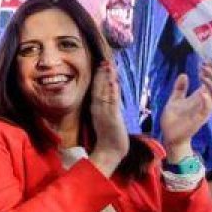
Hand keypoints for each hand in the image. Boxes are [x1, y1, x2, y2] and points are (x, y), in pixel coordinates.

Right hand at [89, 61, 128, 175]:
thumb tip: (108, 98)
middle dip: (102, 74)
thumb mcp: (107, 119)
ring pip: (104, 92)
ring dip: (106, 79)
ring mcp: (104, 112)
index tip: (102, 64)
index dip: (100, 76)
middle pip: (99, 88)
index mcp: (98, 108)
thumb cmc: (109, 136)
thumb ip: (106, 108)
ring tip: (108, 66)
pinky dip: (111, 92)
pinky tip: (113, 83)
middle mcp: (99, 108)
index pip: (98, 89)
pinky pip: (111, 102)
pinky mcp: (111, 118)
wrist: (110, 151)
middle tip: (104, 60)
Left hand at [160, 63, 211, 160]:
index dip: (211, 71)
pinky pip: (208, 109)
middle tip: (204, 65)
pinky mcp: (200, 119)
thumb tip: (184, 74)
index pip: (210, 82)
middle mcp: (205, 103)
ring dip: (211, 84)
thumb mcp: (174, 99)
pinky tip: (202, 91)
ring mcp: (203, 110)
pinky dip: (207, 100)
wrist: (169, 134)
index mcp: (199, 97)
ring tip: (203, 74)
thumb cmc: (173, 118)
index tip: (206, 60)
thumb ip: (180, 88)